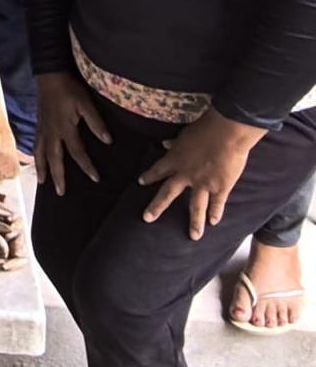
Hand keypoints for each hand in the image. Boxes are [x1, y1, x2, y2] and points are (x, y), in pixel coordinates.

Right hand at [34, 72, 111, 195]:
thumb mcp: (86, 103)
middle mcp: (52, 132)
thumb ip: (95, 122)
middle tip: (60, 192)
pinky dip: (35, 155)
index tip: (95, 179)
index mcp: (65, 128)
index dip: (87, 166)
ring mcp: (43, 129)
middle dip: (57, 176)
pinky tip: (37, 159)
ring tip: (42, 182)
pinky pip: (36, 144)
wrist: (49, 75)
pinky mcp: (39, 124)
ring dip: (42, 169)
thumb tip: (108, 141)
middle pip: (54, 158)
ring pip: (40, 153)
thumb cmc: (69, 89)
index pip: (77, 152)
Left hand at [138, 108, 265, 239]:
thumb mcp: (184, 134)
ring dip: (194, 223)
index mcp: (175, 159)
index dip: (149, 176)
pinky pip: (217, 203)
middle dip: (156, 206)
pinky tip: (214, 222)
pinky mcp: (220, 187)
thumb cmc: (204, 129)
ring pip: (195, 207)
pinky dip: (215, 213)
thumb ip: (175, 143)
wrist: (226, 133)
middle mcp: (185, 174)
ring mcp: (203, 183)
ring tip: (193, 237)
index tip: (141, 182)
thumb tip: (164, 143)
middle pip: (168, 193)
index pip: (158, 170)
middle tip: (147, 218)